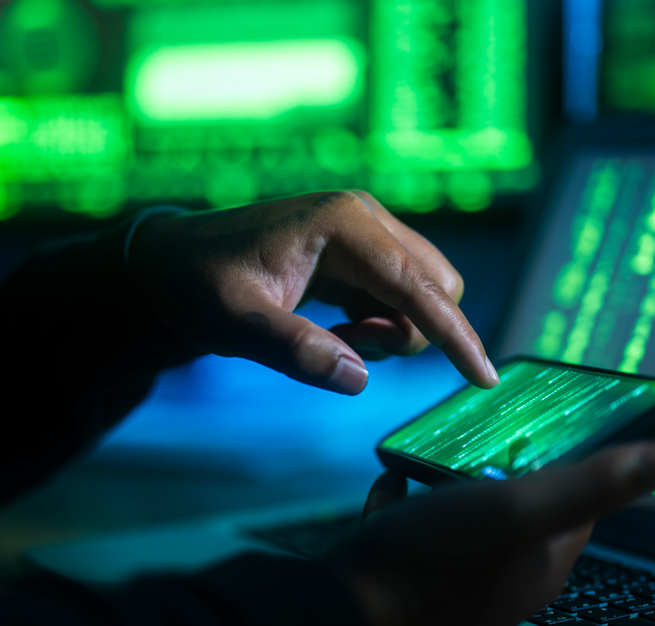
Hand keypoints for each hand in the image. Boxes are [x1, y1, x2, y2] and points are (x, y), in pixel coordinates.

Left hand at [128, 191, 498, 394]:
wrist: (170, 261)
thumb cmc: (197, 285)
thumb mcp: (236, 324)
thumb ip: (295, 351)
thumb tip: (358, 379)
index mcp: (341, 224)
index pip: (418, 286)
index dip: (455, 336)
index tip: (484, 379)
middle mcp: (363, 217)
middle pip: (437, 284)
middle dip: (411, 332)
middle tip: (346, 347)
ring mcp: (363, 230)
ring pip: (423, 291)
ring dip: (394, 329)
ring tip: (333, 337)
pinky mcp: (358, 249)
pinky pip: (399, 294)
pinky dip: (382, 323)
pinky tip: (336, 329)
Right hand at [326, 443, 654, 625]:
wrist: (346, 610)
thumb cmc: (435, 561)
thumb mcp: (519, 510)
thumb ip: (588, 485)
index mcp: (542, 565)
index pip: (580, 508)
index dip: (576, 463)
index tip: (559, 422)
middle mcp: (504, 579)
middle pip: (522, 509)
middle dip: (507, 467)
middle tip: (489, 430)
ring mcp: (456, 581)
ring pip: (468, 519)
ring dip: (453, 481)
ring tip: (438, 451)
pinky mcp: (411, 578)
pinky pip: (418, 531)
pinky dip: (408, 502)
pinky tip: (393, 484)